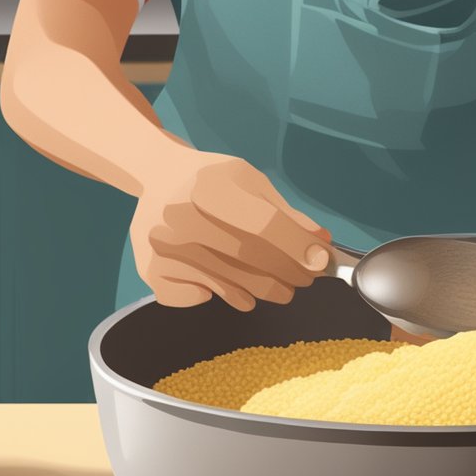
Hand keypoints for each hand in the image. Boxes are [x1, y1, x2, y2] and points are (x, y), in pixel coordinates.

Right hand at [130, 152, 330, 310]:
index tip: (321, 262)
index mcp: (209, 187)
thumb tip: (321, 246)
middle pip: (252, 261)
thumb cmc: (212, 180)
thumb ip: (285, 213)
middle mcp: (181, 219)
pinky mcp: (154, 273)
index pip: (264, 226)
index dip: (298, 248)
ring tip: (275, 281)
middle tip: (304, 276)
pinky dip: (222, 295)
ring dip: (267, 290)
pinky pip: (203, 300)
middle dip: (290, 274)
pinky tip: (221, 275)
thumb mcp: (249, 181)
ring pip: (234, 288)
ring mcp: (165, 250)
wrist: (158, 176)